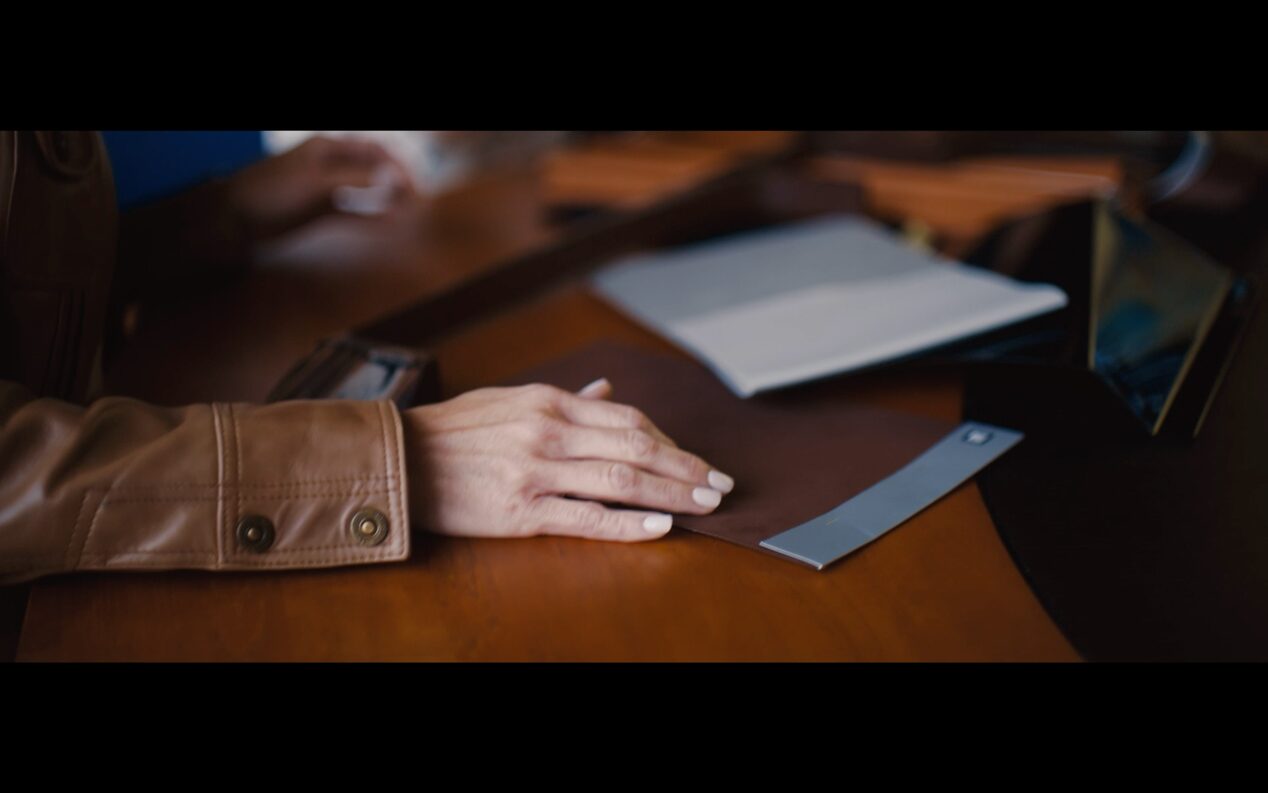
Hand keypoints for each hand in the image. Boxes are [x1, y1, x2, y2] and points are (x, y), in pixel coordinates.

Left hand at [224, 135, 414, 241]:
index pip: (376, 149)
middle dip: (400, 182)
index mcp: (328, 147)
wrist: (233, 218)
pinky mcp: (322, 212)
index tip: (415, 186)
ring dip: (389, 200)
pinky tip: (389, 226)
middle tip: (420, 201)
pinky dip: (373, 218)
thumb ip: (356, 177)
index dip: (400, 165)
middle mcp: (332, 165)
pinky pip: (355, 213)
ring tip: (410, 214)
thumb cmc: (271, 191)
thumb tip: (394, 177)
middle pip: (376, 169)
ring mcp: (328, 189)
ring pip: (368, 191)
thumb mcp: (316, 180)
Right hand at [402, 379, 734, 541]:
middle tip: (723, 485)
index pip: (629, 420)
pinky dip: (628, 523)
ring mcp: (536, 471)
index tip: (699, 461)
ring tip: (705, 505)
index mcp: (549, 403)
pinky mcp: (520, 511)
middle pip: (637, 448)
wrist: (398, 460)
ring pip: (621, 481)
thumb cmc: (454, 431)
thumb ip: (564, 399)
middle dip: (687, 468)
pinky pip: (586, 518)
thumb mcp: (510, 400)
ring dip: (672, 494)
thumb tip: (606, 389)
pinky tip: (659, 527)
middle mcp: (548, 431)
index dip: (672, 442)